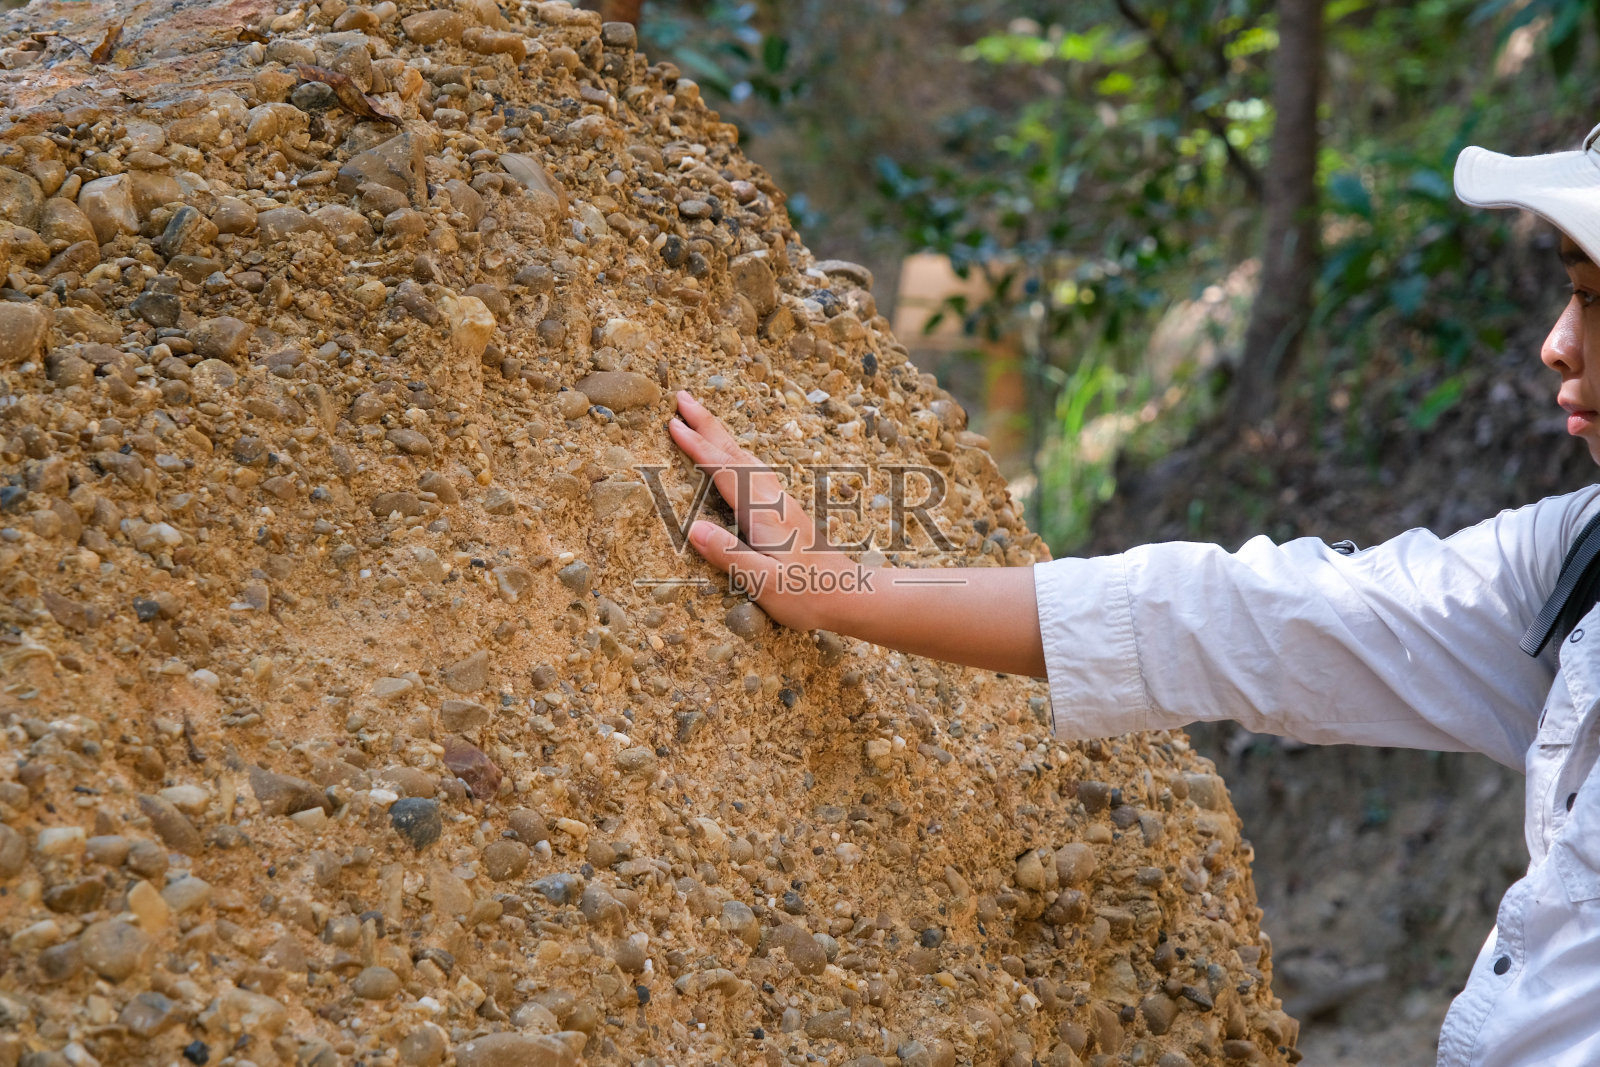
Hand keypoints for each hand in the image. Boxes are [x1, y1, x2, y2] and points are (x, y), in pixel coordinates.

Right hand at [667, 390, 855, 631]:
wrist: (850, 595)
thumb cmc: (808, 594)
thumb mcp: (763, 582)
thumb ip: (729, 555)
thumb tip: (694, 528)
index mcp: (764, 512)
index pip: (724, 470)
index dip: (697, 446)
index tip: (673, 424)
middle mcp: (773, 499)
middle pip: (735, 452)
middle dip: (707, 424)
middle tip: (682, 397)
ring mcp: (782, 502)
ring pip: (746, 457)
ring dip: (721, 436)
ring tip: (700, 419)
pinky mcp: (786, 511)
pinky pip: (754, 469)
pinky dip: (735, 454)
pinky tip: (734, 457)